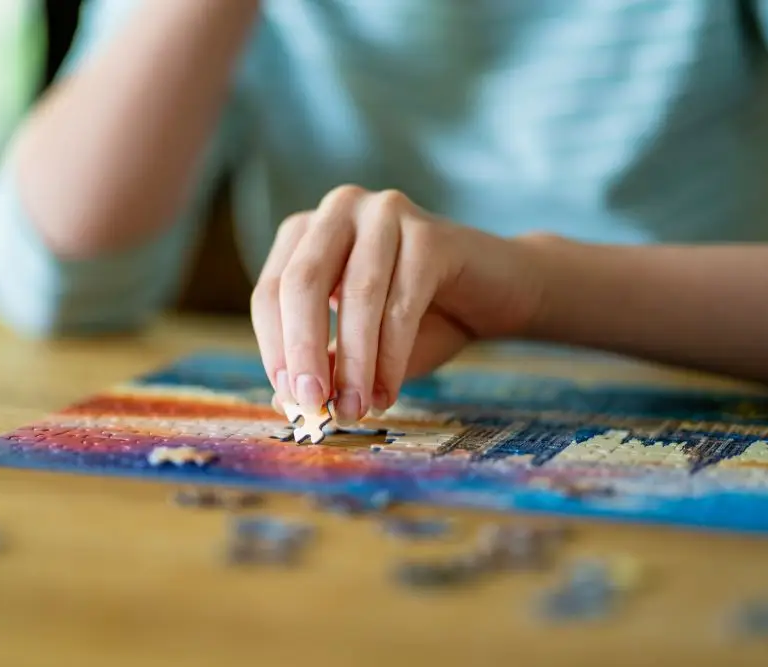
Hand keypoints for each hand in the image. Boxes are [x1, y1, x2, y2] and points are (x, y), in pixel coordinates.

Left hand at [250, 185, 545, 422]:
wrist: (497, 293)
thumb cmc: (420, 318)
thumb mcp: (358, 345)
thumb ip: (323, 364)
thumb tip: (283, 402)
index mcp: (307, 233)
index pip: (270, 291)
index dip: (274, 347)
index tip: (286, 398)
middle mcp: (340, 210)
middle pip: (302, 283)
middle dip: (303, 351)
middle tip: (311, 406)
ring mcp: (386, 213)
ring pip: (356, 296)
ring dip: (353, 363)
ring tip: (354, 409)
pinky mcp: (430, 234)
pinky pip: (402, 303)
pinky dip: (391, 356)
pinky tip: (387, 392)